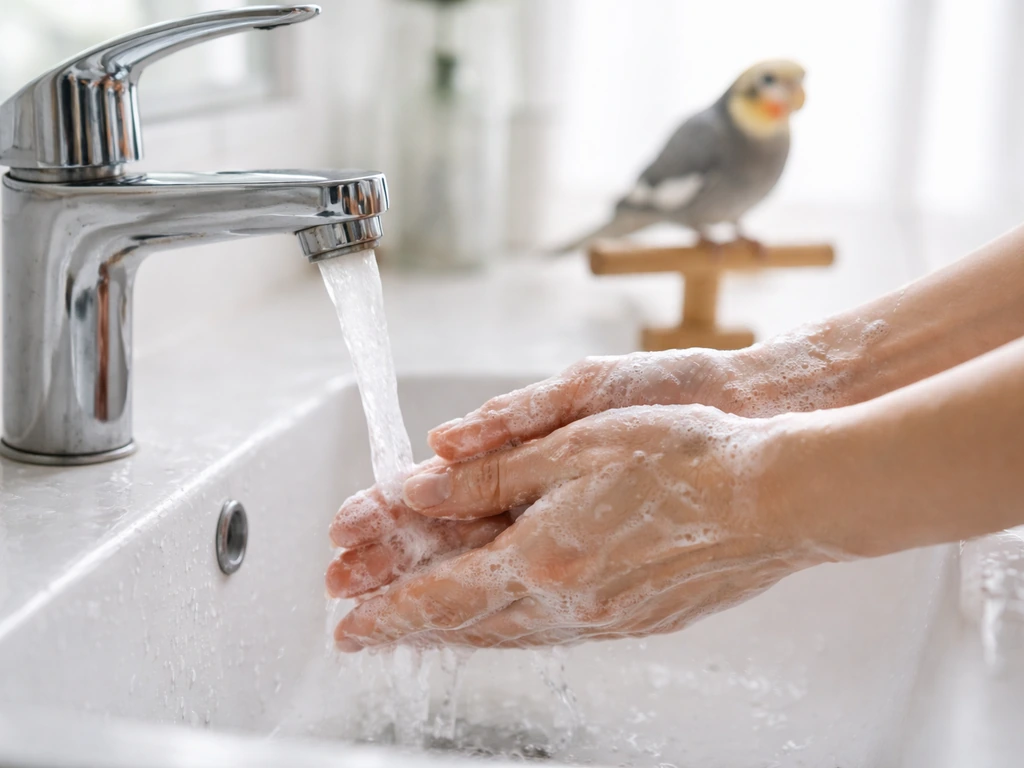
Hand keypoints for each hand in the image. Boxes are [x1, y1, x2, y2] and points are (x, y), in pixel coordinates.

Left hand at [326, 339, 843, 599]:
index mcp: (542, 556)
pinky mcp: (637, 619)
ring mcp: (605, 618)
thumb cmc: (682, 456)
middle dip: (408, 628)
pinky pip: (551, 632)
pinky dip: (509, 628)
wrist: (775, 497)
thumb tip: (419, 490)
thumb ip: (489, 475)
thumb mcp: (571, 446)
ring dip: (455, 632)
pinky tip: (505, 620)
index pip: (440, 594)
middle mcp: (567, 601)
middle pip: (467, 624)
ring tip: (419, 629)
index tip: (346, 624)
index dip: (387, 610)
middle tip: (364, 631)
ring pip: (507, 633)